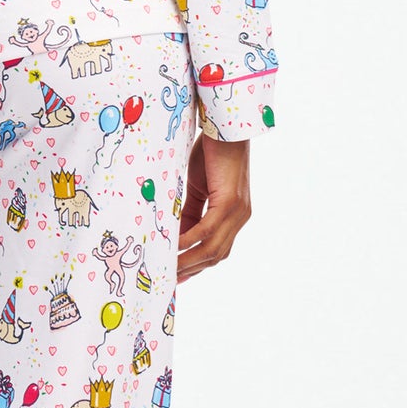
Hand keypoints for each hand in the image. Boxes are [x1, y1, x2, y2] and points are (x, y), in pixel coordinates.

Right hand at [177, 135, 251, 281]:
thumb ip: (191, 212)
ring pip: (212, 248)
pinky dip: (189, 241)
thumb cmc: (211, 152)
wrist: (224, 127)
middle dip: (190, 270)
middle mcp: (240, 218)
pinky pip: (207, 230)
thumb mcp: (198, 187)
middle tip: (166, 280)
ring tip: (166, 269)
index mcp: (234, 216)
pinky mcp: (230, 202)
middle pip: (215, 255)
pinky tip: (173, 246)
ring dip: (188, 261)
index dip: (196, 266)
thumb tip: (175, 236)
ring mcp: (238, 212)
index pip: (216, 249)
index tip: (176, 278)